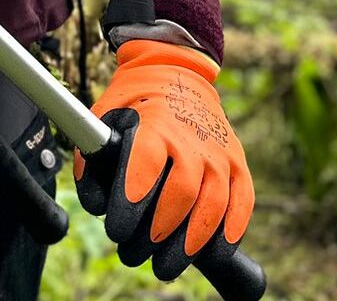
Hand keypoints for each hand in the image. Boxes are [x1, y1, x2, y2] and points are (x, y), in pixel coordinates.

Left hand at [74, 40, 254, 279]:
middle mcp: (192, 137)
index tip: (117, 229)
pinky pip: (241, 205)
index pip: (145, 165)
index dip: (132, 201)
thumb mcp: (104, 113)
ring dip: (190, 242)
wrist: (176, 71)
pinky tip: (210, 253)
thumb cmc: (135, 100)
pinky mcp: (239, 163)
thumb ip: (95, 156)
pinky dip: (228, 234)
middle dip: (159, 231)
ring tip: (167, 265)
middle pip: (182, 193)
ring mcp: (220, 151)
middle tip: (136, 254)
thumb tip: (94, 203)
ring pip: (213, 205)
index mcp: (155, 122)